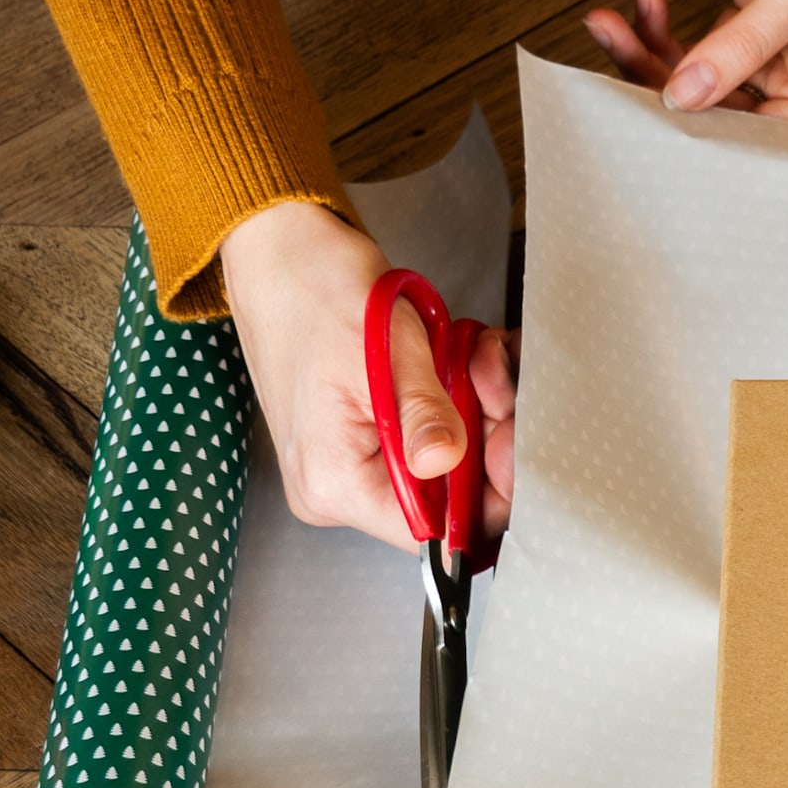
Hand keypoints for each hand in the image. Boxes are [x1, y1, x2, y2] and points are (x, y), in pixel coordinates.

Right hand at [219, 201, 516, 550]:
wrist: (277, 256)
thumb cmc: (316, 290)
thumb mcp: (387, 350)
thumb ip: (422, 413)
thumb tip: (446, 463)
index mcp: (334, 482)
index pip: (435, 531)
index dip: (488, 493)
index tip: (511, 434)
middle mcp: (336, 490)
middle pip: (445, 499)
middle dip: (486, 439)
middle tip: (495, 379)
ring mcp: (347, 469)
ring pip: (444, 468)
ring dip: (476, 414)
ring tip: (477, 359)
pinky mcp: (360, 444)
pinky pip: (426, 443)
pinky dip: (454, 406)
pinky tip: (462, 365)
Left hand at [585, 0, 787, 125]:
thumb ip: (742, 44)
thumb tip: (686, 95)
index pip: (755, 133)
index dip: (702, 126)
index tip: (650, 107)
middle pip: (716, 109)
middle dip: (659, 78)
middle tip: (616, 45)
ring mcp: (768, 63)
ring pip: (697, 80)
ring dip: (649, 50)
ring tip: (610, 24)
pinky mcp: (745, 37)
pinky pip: (697, 47)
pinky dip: (665, 28)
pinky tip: (647, 4)